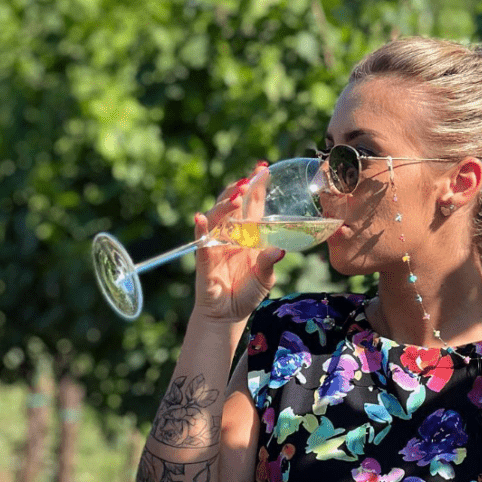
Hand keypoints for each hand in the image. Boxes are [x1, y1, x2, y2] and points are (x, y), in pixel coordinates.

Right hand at [191, 167, 284, 321]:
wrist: (229, 314)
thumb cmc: (248, 292)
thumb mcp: (265, 277)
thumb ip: (269, 263)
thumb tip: (280, 251)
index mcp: (249, 235)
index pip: (253, 205)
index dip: (256, 187)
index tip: (263, 168)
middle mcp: (232, 234)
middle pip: (233, 205)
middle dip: (240, 189)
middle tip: (249, 178)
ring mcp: (217, 243)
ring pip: (218, 217)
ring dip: (225, 205)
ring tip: (237, 196)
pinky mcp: (204, 256)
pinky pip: (201, 239)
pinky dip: (200, 228)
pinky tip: (201, 217)